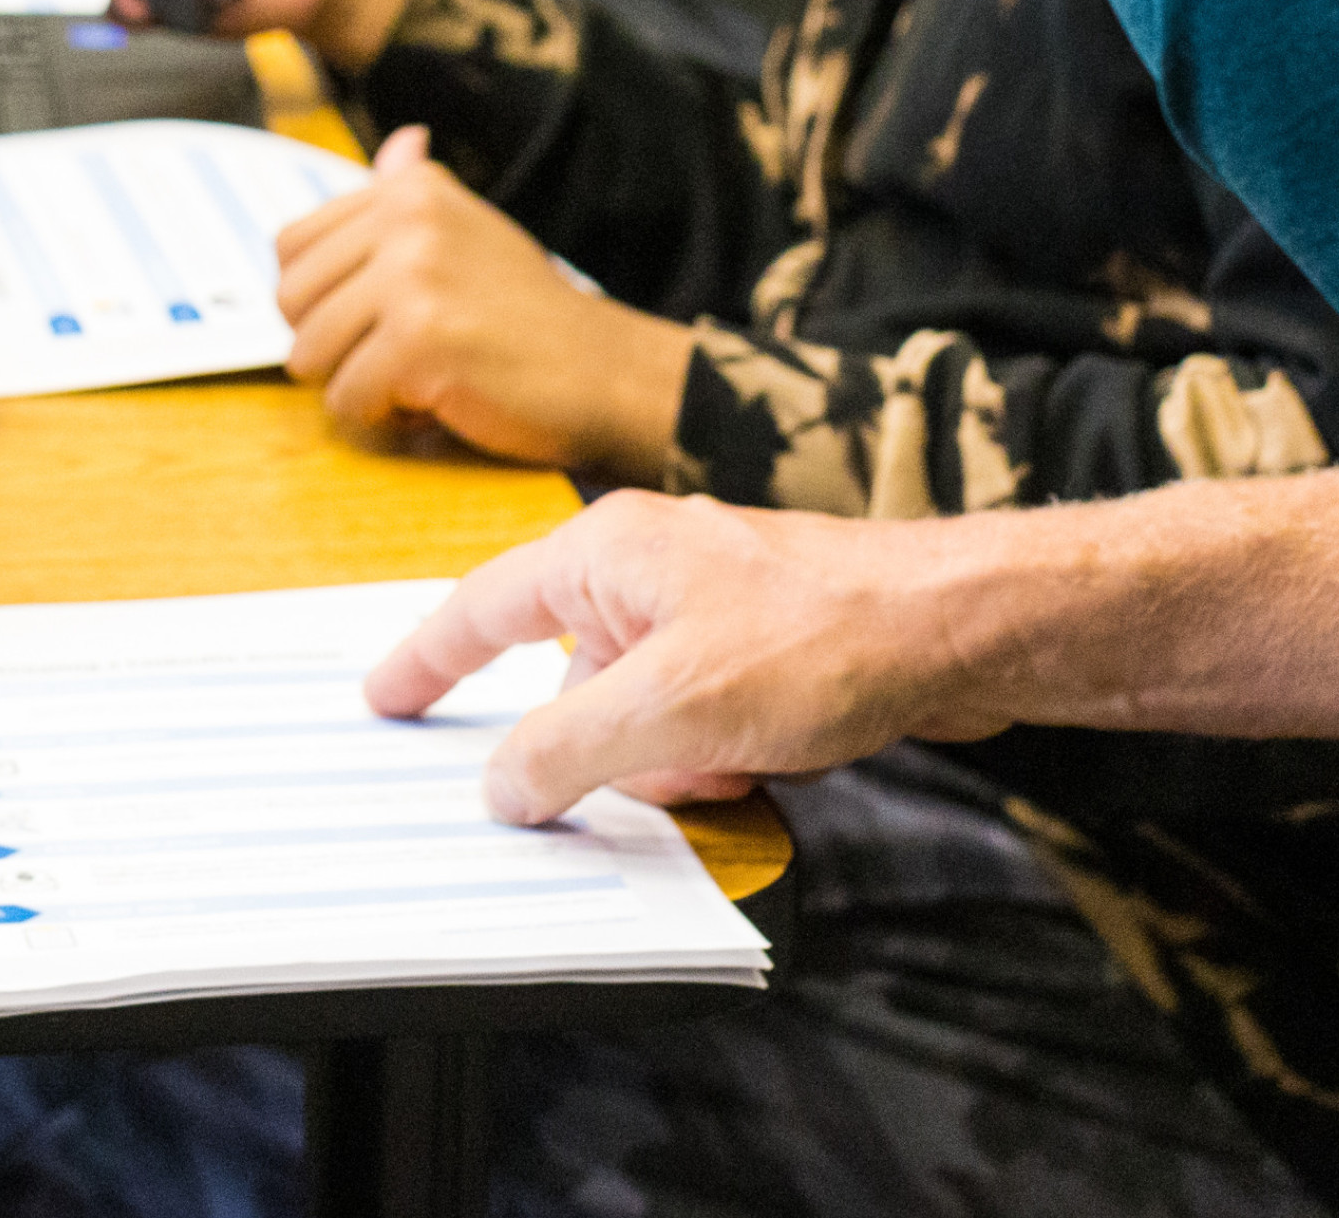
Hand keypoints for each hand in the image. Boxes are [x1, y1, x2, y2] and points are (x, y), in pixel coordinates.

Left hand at [275, 127, 691, 474]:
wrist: (607, 370)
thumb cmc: (530, 312)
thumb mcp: (472, 231)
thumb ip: (417, 192)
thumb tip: (400, 141)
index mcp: (410, 189)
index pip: (289, 246)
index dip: (316, 298)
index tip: (370, 319)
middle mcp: (407, 219)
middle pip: (290, 300)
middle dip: (329, 345)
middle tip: (392, 357)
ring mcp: (413, 278)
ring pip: (308, 354)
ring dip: (354, 384)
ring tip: (416, 378)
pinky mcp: (420, 341)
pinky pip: (347, 398)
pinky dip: (382, 418)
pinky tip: (433, 402)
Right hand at [366, 491, 1015, 823]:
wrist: (957, 632)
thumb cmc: (824, 638)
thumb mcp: (668, 709)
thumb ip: (562, 748)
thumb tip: (499, 783)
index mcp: (605, 555)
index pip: (481, 609)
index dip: (426, 661)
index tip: (382, 698)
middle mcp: (646, 570)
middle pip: (572, 683)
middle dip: (609, 748)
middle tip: (657, 765)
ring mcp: (704, 608)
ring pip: (639, 715)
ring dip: (674, 758)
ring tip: (739, 753)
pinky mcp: (755, 648)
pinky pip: (696, 720)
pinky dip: (719, 752)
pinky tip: (772, 755)